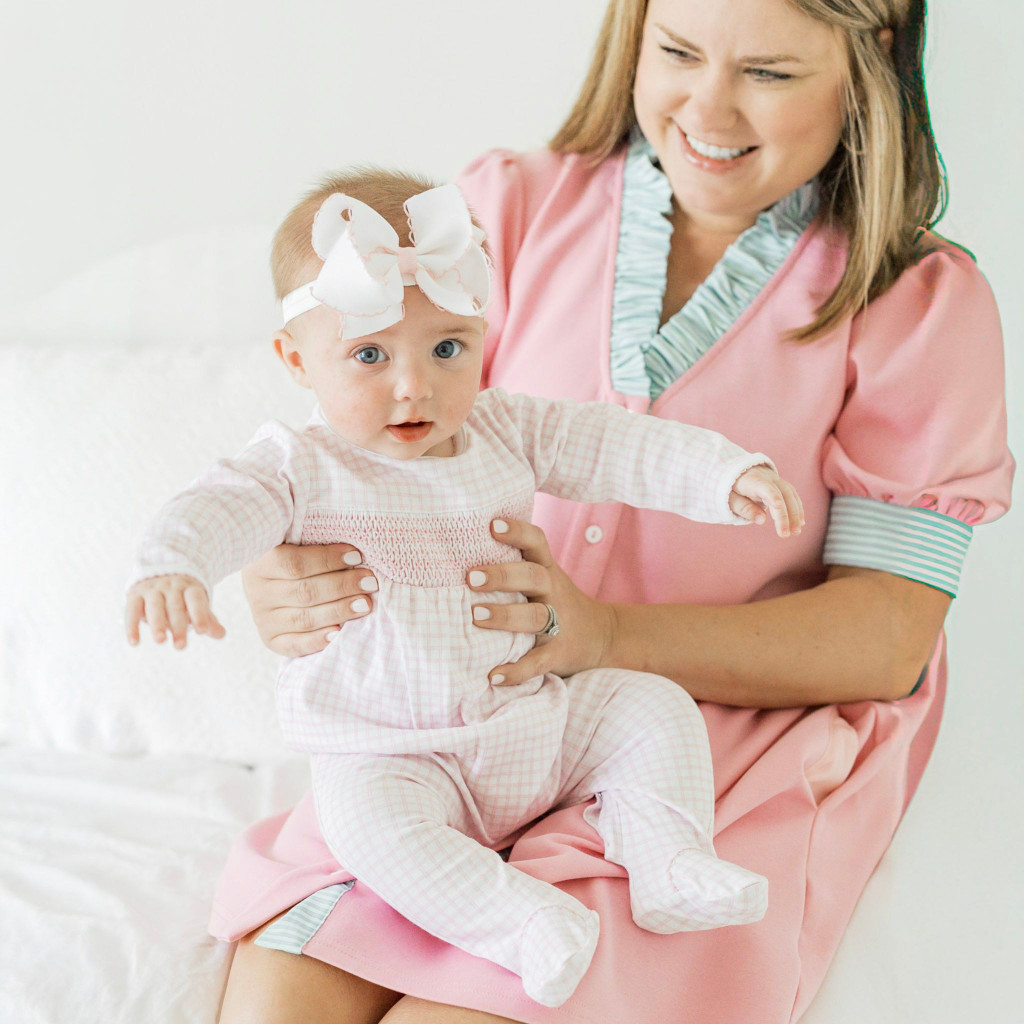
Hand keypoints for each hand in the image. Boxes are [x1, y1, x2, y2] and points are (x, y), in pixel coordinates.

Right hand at [125, 574, 223, 648]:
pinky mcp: (135, 594)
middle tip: (181, 646)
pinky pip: (131, 609)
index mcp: (190, 588)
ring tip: (161, 641)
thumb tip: (221, 634)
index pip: (196, 600)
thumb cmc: (183, 596)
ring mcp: (153, 589)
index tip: (202, 631)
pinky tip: (134, 643)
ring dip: (157, 624)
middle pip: (175, 606)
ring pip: (155, 606)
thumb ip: (208, 619)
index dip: (200, 614)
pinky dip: (132, 626)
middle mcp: (171, 586)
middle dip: (178, 626)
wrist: (161, 570)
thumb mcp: (197, 604)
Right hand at [240, 542, 377, 656]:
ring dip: (338, 611)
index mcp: (261, 562)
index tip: (357, 556)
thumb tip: (352, 548)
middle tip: (370, 582)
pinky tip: (338, 633)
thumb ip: (315, 539)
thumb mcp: (295, 540)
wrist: (273, 581)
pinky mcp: (271, 639)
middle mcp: (258, 592)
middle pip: (304, 592)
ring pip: (304, 618)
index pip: (295, 563)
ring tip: (365, 604)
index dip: (328, 560)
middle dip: (342, 586)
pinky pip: (294, 645)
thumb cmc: (295, 553)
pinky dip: (317, 640)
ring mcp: (263, 618)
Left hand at [467, 518, 616, 686]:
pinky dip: (516, 670)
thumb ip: (515, 563)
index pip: (536, 542)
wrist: (601, 636)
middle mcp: (553, 592)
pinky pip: (538, 662)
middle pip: (532, 576)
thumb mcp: (544, 577)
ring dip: (505, 616)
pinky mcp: (557, 653)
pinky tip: (493, 675)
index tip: (492, 525)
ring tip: (476, 616)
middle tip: (471, 577)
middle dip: (502, 575)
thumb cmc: (555, 600)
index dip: (517, 531)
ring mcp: (557, 623)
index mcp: (547, 569)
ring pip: (535, 616)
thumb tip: (458, 549)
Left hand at [728, 465, 804, 536]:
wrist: (737, 470)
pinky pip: (792, 495)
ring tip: (796, 531)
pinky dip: (797, 508)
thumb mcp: (730, 498)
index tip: (779, 518)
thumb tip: (762, 520)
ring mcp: (776, 479)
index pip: (767, 491)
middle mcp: (767, 478)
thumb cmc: (730, 487)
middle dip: (787, 515)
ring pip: (790, 494)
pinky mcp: (781, 484)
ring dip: (795, 513)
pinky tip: (800, 522)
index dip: (776, 503)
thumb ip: (744, 508)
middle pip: (782, 494)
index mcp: (752, 480)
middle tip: (788, 534)